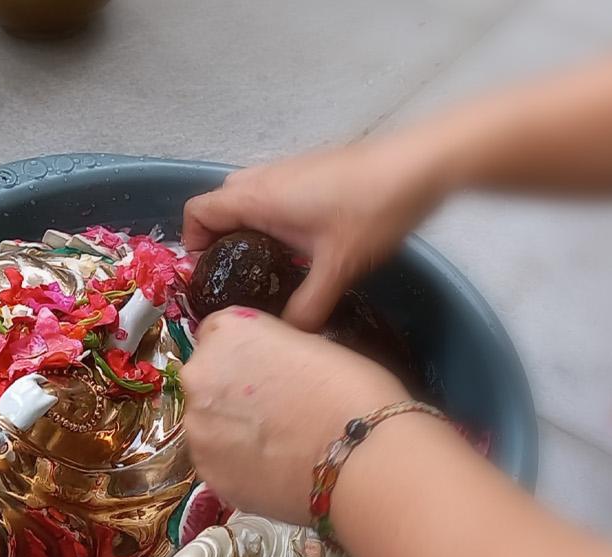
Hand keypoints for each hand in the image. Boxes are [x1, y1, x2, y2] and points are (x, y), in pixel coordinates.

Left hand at [180, 307, 408, 523]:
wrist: (361, 458)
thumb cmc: (353, 391)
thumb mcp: (313, 344)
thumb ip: (273, 350)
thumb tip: (268, 367)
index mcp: (227, 332)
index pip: (219, 333)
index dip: (246, 353)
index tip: (268, 370)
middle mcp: (200, 374)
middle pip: (207, 378)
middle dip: (231, 391)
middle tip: (274, 411)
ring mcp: (197, 428)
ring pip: (207, 423)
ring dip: (229, 429)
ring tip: (275, 446)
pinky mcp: (207, 473)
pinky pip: (216, 462)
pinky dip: (236, 464)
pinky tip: (271, 470)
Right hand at [182, 133, 451, 330]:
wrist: (421, 165)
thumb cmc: (372, 209)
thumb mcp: (338, 268)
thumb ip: (309, 306)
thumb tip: (291, 337)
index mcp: (256, 197)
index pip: (197, 212)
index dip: (191, 244)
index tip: (206, 277)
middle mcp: (265, 178)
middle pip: (219, 205)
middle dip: (218, 239)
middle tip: (236, 277)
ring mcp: (289, 170)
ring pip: (248, 197)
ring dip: (247, 228)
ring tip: (267, 267)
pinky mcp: (313, 171)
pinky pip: (274, 194)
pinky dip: (272, 219)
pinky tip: (302, 248)